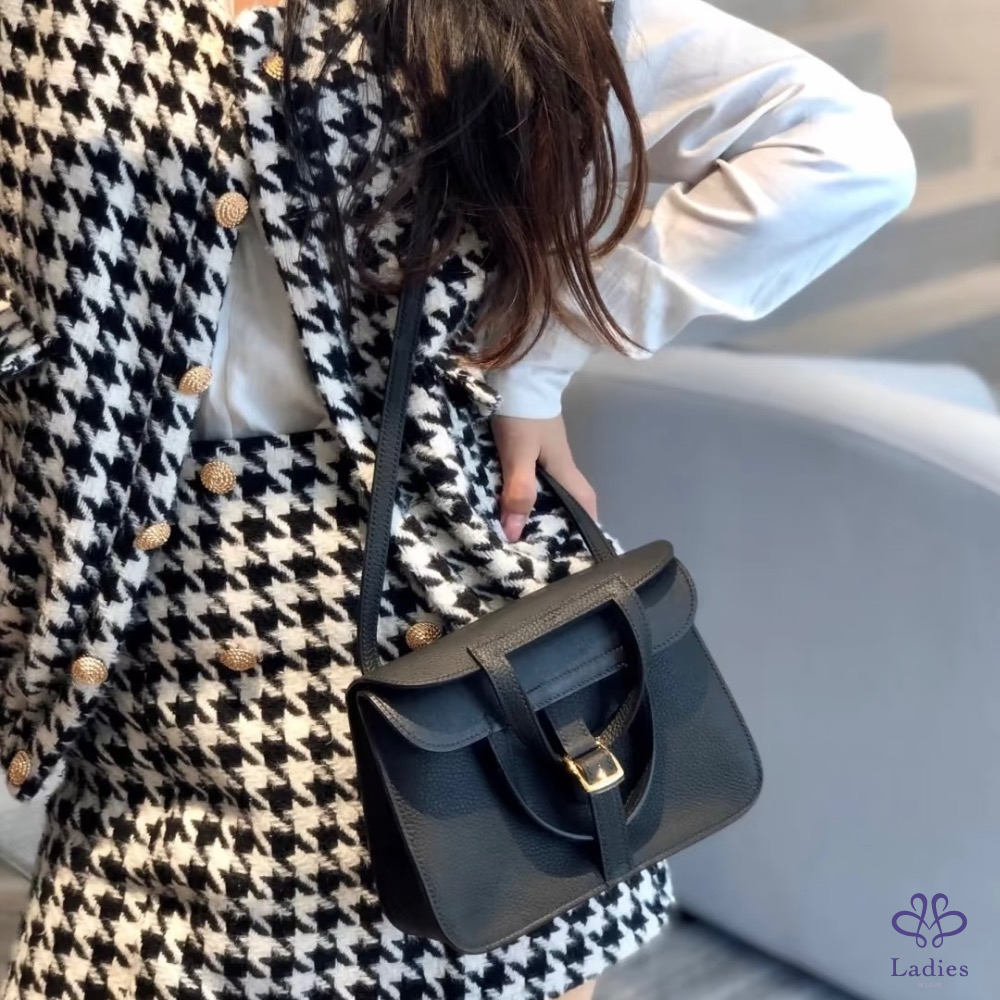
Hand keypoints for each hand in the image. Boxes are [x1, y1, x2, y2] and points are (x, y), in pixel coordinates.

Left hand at [491, 414, 598, 542]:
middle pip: (568, 494)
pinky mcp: (532, 437)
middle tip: (544, 542)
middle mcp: (560, 460)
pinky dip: (529, 486)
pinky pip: (535, 469)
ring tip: (524, 524)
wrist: (518, 371)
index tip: (580, 546)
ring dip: (542, 502)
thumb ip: (519, 492)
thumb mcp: (518, 455)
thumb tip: (515, 533)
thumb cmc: (522, 415)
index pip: (585, 500)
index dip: (587, 523)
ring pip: (550, 482)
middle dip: (562, 517)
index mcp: (564, 467)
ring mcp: (547, 447)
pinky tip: (512, 493)